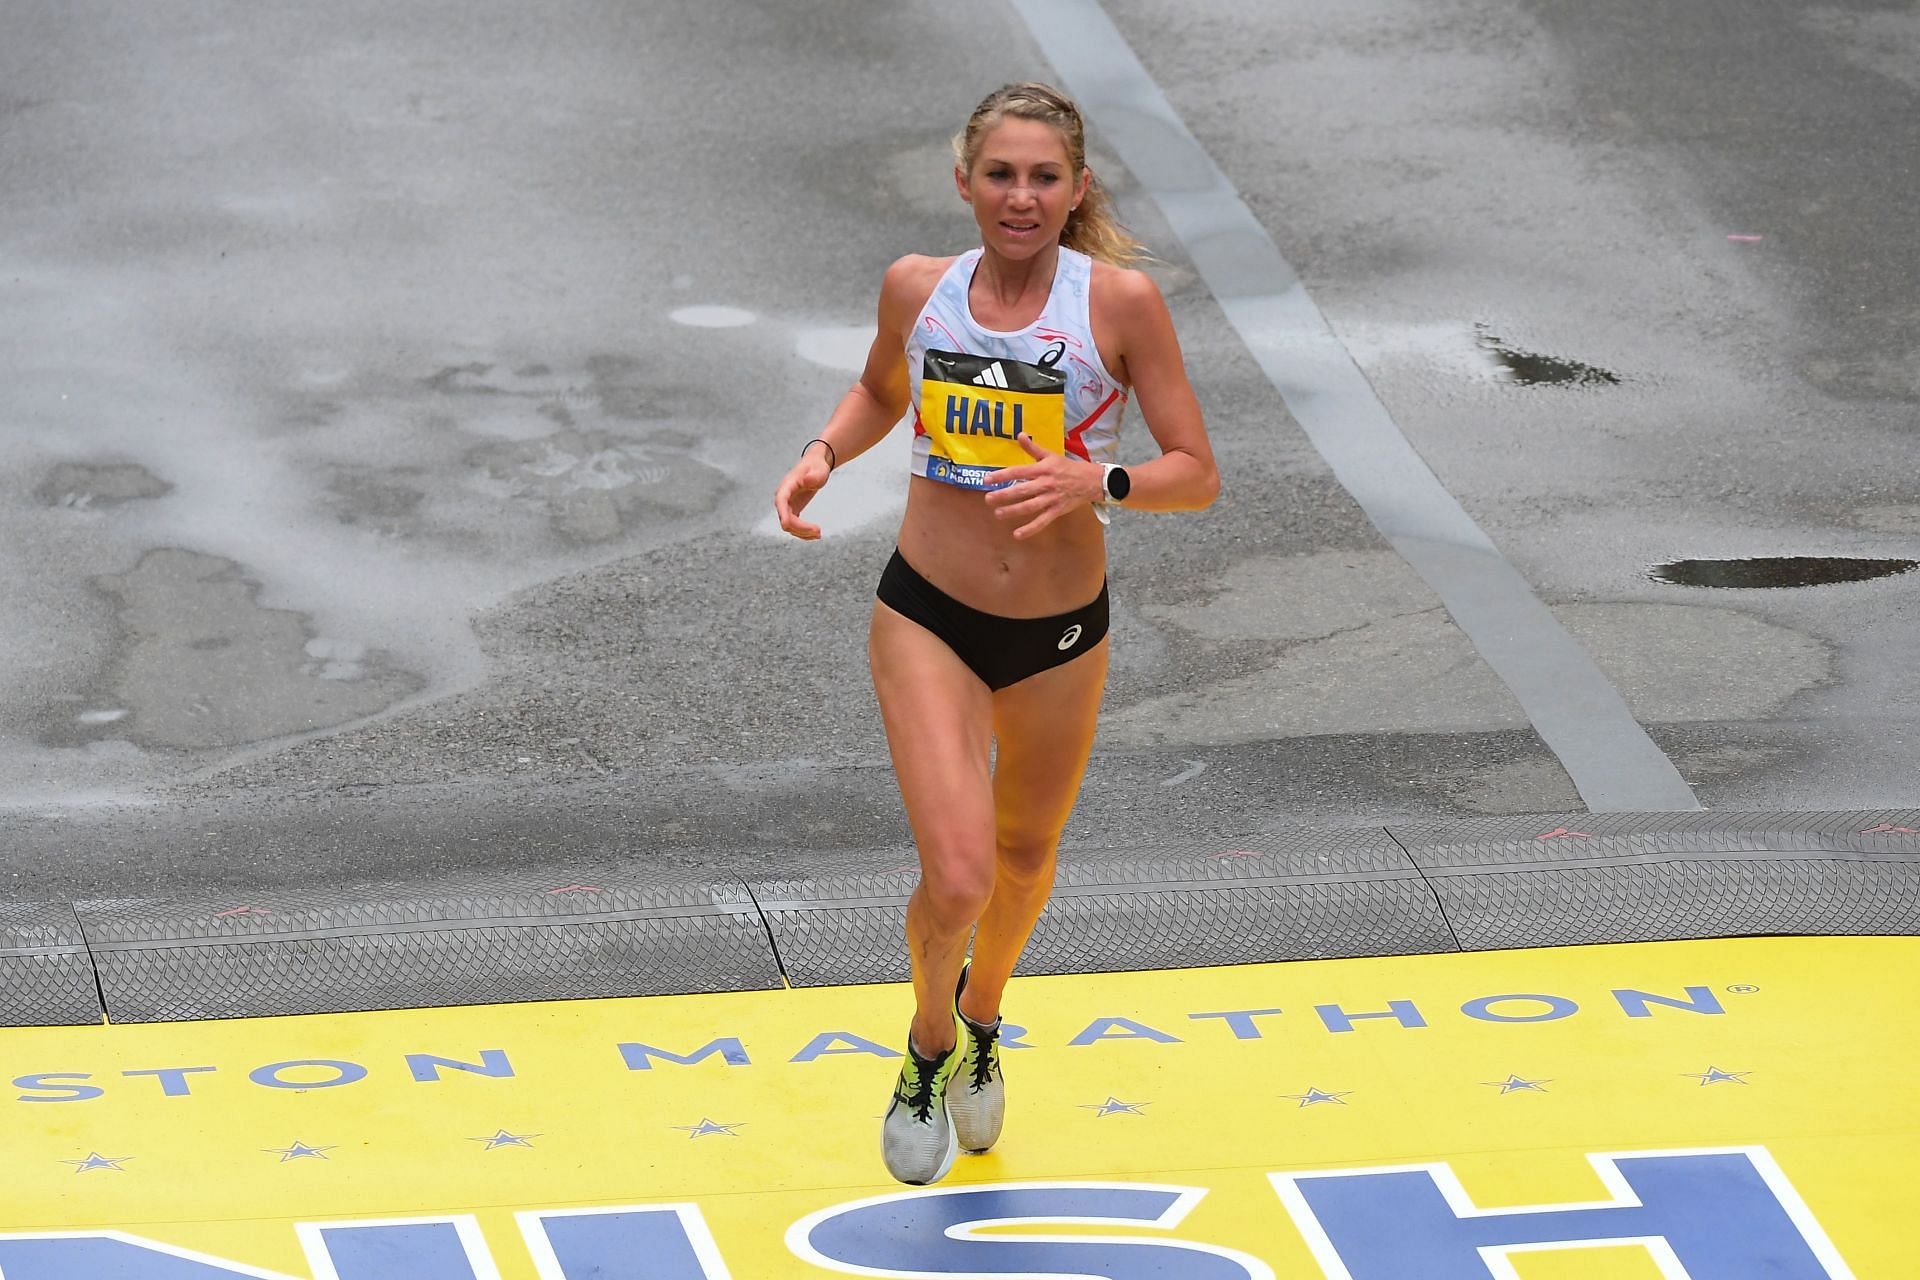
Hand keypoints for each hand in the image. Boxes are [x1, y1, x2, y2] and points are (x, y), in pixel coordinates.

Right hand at [774, 453, 831, 539]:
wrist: (814, 466)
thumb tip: (806, 480)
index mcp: (786, 486)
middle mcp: (783, 498)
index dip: (782, 514)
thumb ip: (814, 476)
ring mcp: (786, 506)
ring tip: (819, 534)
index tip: (787, 525)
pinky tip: (815, 534)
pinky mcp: (792, 511)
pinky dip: (803, 532)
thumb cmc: (816, 467)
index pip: (780, 502)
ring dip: (803, 533)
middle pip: (785, 519)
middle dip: (800, 528)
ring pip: (789, 526)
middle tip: (819, 531)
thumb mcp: (819, 470)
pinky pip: (794, 526)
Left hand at [982, 433, 1102, 538]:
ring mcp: (1051, 499)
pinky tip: (1017, 534)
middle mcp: (1045, 484)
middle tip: (988, 499)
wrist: (1091, 481)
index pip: (1018, 472)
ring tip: (998, 514)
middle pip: (1021, 491)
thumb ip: (1033, 448)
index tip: (987, 479)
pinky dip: (1030, 529)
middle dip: (1003, 495)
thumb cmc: (1068, 468)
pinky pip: (1042, 521)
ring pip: (1029, 507)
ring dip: (1013, 511)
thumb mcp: (1050, 455)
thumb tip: (1020, 435)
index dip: (1002, 476)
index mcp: (1042, 469)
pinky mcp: (1057, 511)